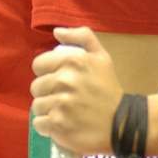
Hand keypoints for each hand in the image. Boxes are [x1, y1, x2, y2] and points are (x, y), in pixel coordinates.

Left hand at [30, 27, 120, 154]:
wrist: (121, 121)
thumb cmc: (108, 87)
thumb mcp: (102, 56)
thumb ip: (81, 37)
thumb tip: (56, 32)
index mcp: (73, 61)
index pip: (39, 64)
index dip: (47, 72)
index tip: (59, 80)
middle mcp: (65, 80)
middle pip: (36, 87)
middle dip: (48, 92)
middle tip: (65, 97)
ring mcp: (60, 103)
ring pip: (36, 106)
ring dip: (47, 109)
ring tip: (64, 111)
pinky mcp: (57, 124)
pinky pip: (38, 123)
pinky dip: (47, 125)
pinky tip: (61, 123)